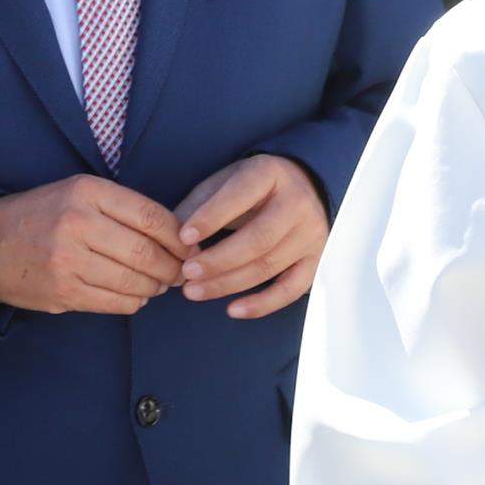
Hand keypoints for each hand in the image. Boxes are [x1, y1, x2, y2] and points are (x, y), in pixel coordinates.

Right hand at [0, 175, 187, 314]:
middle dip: (172, 268)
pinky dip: (133, 301)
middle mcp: (78, 223)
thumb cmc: (42, 216)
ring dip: (155, 288)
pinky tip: (131, 294)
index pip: (152, 217)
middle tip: (179, 273)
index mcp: (86, 192)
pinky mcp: (64, 292)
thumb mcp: (78, 193)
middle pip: (147, 253)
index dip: (180, 239)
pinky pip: (117, 303)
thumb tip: (178, 240)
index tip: (189, 249)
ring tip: (155, 284)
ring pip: (135, 282)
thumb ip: (123, 210)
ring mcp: (69, 260)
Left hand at [172, 154, 327, 319]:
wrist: (302, 186)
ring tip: (193, 291)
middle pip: (258, 239)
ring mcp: (311, 234)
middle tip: (186, 273)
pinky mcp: (316, 260)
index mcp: (269, 174)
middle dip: (218, 259)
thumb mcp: (224, 182)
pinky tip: (232, 310)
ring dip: (228, 283)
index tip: (183, 237)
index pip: (240, 196)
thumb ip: (198, 205)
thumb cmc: (250, 187)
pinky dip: (262, 304)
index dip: (211, 218)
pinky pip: (291, 289)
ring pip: (269, 266)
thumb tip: (168, 237)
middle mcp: (297, 203)